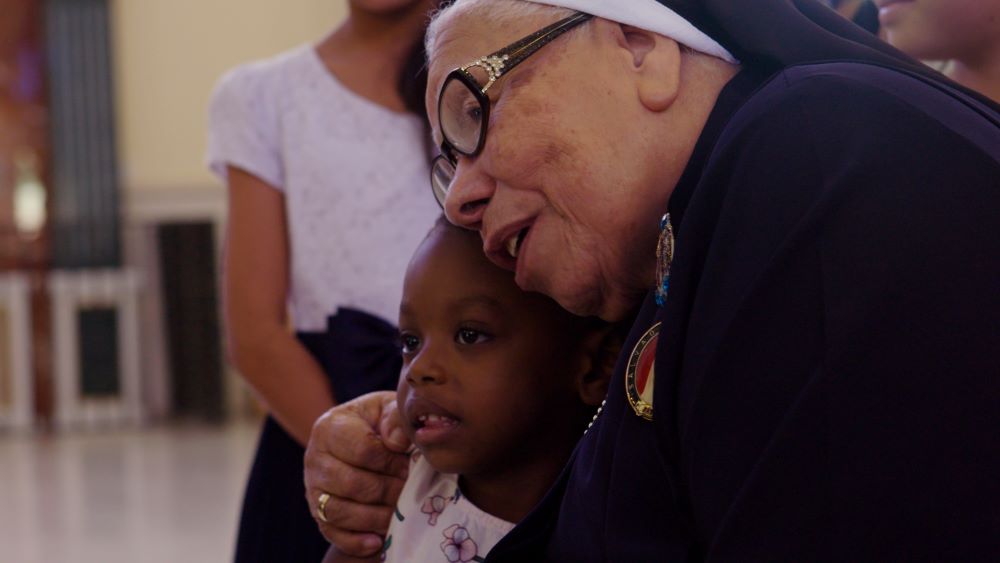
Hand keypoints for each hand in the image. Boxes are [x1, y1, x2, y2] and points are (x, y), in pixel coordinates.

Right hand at [305, 391, 411, 556]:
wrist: (363, 437)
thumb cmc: (380, 422)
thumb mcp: (389, 408)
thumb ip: (395, 417)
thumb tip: (397, 442)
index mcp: (330, 426)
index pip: (362, 449)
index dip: (390, 461)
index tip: (409, 464)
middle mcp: (314, 457)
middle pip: (351, 484)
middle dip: (387, 491)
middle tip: (409, 491)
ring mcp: (313, 487)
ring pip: (339, 511)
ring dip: (374, 518)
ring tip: (398, 513)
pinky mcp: (317, 512)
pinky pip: (332, 533)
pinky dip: (355, 541)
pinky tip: (377, 541)